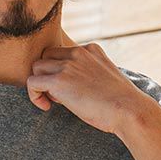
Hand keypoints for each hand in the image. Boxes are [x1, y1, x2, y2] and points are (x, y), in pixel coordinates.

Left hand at [25, 40, 151, 133]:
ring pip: (36, 67)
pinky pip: (32, 82)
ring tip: (54, 102)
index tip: (68, 90)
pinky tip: (46, 107)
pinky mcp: (59, 81)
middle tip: (59, 96)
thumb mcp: (107, 80)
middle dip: (47, 75)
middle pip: (46, 57)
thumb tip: (75, 89)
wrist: (128, 109)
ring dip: (40, 85)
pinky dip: (34, 96)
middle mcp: (78, 53)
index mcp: (90, 50)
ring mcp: (68, 65)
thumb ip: (90, 76)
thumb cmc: (121, 103)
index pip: (62, 53)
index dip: (59, 71)